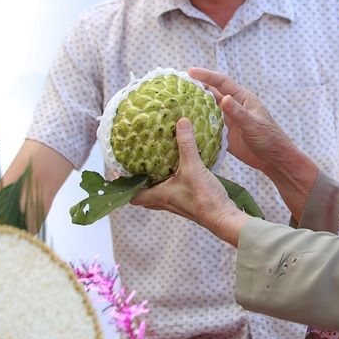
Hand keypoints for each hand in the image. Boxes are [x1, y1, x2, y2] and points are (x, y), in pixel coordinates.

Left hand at [131, 118, 247, 245]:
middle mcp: (165, 202)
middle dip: (137, 184)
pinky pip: (173, 192)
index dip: (122, 186)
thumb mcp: (193, 168)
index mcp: (159, 196)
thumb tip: (181, 122)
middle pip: (143, 196)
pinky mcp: (189, 202)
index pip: (132, 196)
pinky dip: (170, 182)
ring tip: (153, 167)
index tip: (116, 173)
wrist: (223, 216)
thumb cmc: (204, 198)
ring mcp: (177, 203)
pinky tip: (178, 170)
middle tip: (134, 169)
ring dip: (154, 184)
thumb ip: (186, 145)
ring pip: (158, 195)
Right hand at [188, 67, 301, 174]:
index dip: (206, 76)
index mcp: (242, 98)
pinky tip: (185, 124)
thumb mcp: (253, 124)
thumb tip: (223, 98)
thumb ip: (238, 112)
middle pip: (211, 93)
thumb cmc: (269, 138)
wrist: (273, 159)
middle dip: (196, 88)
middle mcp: (233, 106)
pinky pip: (207, 126)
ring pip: (207, 109)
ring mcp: (227, 120)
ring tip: (176, 103)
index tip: (191, 71)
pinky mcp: (223, 134)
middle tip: (177, 85)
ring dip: (194, 106)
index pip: (222, 82)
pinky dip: (197, 124)